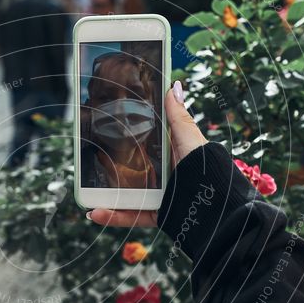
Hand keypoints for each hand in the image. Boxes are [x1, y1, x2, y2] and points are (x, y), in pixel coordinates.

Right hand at [86, 81, 207, 227]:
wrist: (218, 206)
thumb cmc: (207, 169)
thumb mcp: (189, 138)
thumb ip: (177, 116)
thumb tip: (173, 85)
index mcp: (169, 154)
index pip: (141, 144)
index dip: (123, 139)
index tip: (102, 132)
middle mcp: (163, 175)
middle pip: (129, 171)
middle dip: (107, 170)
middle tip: (87, 164)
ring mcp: (159, 196)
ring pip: (126, 196)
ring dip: (103, 197)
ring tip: (85, 194)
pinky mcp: (157, 215)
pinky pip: (132, 216)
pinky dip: (113, 216)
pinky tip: (95, 213)